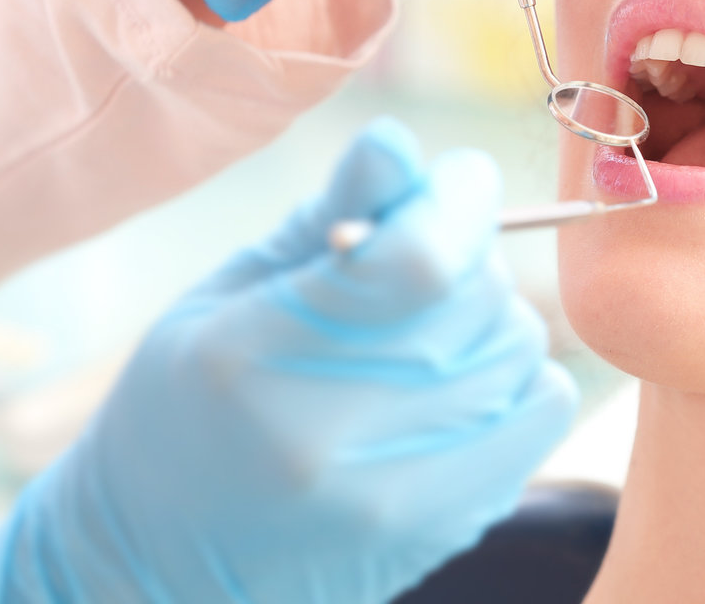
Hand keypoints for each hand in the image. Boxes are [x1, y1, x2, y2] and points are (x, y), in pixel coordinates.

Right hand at [0, 118, 576, 603]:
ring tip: (423, 329)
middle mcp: (330, 435)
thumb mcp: (228, 295)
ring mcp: (394, 496)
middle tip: (415, 263)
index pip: (417, 261)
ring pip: (519, 346)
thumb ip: (326, 215)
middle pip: (477, 295)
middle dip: (463, 252)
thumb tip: (399, 143)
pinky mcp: (445, 528)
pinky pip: (544, 407)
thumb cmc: (185, 407)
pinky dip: (516, 375)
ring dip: (487, 316)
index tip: (457, 178)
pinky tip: (455, 382)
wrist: (159, 565)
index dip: (457, 197)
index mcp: (256, 357)